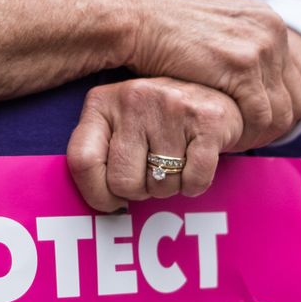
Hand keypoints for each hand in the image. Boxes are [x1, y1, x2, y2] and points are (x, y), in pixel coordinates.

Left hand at [66, 77, 244, 213]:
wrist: (218, 95)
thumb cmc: (158, 122)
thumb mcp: (119, 127)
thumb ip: (100, 156)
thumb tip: (103, 206)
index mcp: (102, 103)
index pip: (82, 161)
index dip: (96, 193)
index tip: (112, 200)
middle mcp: (133, 98)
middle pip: (122, 182)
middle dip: (139, 190)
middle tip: (152, 172)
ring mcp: (172, 106)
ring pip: (160, 185)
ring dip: (170, 186)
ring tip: (177, 160)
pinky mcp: (207, 120)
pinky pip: (194, 181)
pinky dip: (194, 185)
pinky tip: (195, 163)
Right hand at [119, 0, 300, 151]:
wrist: (139, 19)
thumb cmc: (165, 32)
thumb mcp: (216, 33)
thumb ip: (239, 51)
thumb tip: (254, 83)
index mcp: (268, 21)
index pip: (296, 80)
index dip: (278, 110)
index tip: (253, 128)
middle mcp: (272, 30)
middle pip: (296, 98)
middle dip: (274, 127)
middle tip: (247, 142)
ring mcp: (260, 46)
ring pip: (282, 112)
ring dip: (260, 135)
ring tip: (235, 143)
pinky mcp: (243, 65)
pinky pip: (260, 116)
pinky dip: (247, 134)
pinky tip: (227, 139)